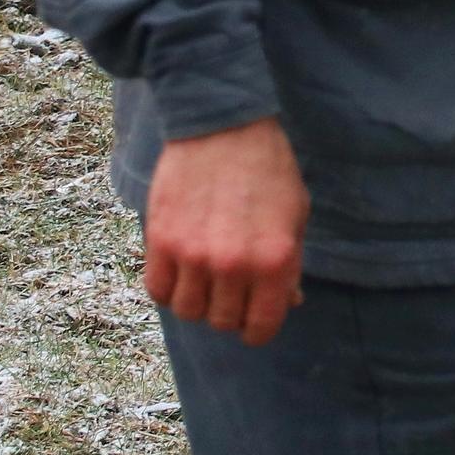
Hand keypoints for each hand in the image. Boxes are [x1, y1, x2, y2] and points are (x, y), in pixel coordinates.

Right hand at [143, 115, 309, 346]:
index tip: (253, 317)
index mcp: (275, 260)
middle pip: (222, 322)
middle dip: (230, 309)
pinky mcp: (161, 241)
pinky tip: (182, 267)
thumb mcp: (295, 214)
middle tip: (231, 286)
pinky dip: (169, 287)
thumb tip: (290, 303)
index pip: (261, 328)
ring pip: (188, 311)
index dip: (258, 327)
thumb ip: (290, 264)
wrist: (224, 126)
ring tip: (206, 274)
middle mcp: (234, 264)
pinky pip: (159, 291)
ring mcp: (194, 255)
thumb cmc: (268, 168)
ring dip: (198, 299)